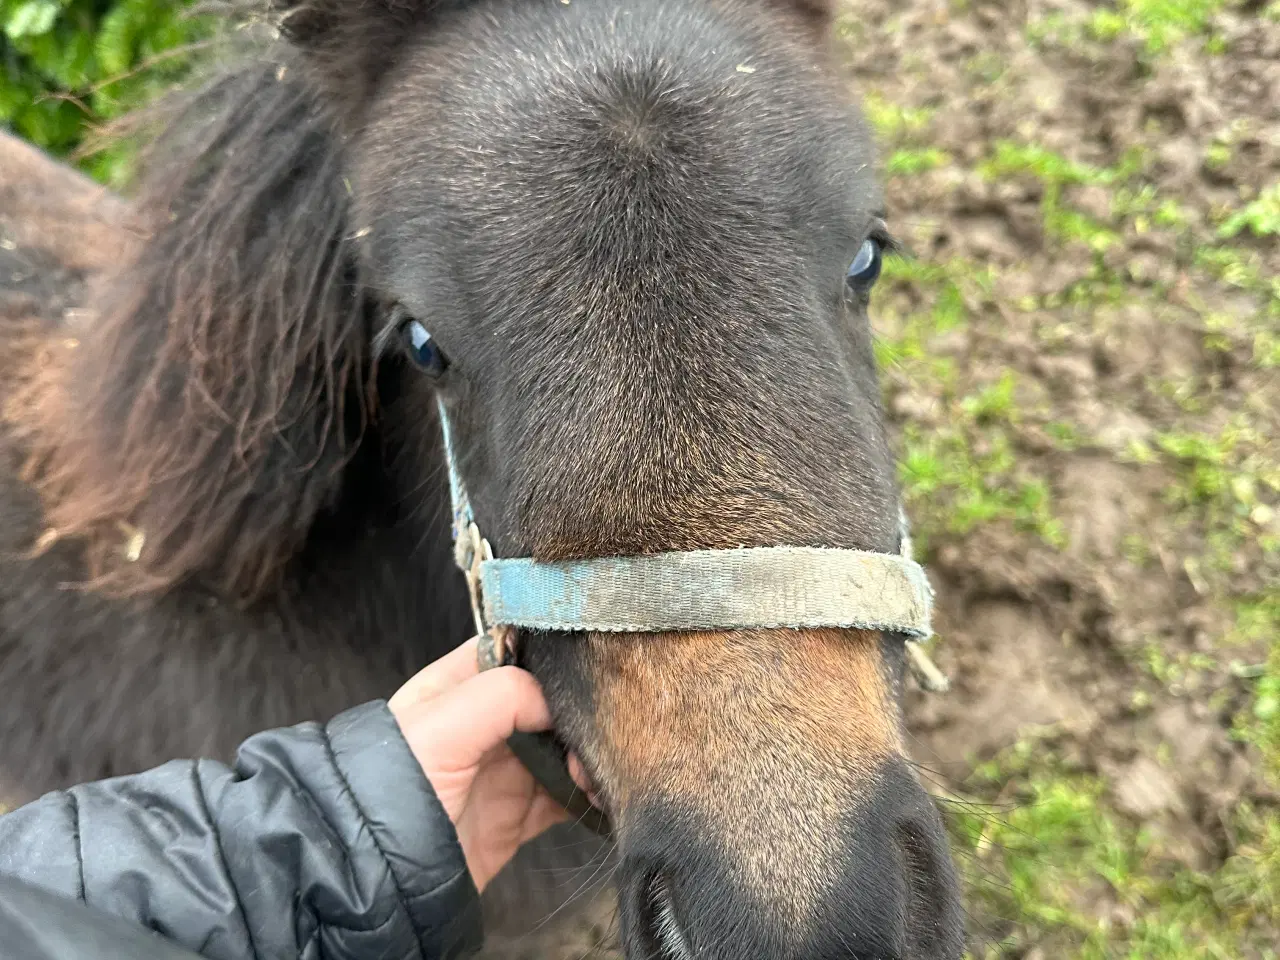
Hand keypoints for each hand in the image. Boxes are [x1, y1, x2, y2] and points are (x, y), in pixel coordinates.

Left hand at [387, 637, 589, 891]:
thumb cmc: (390, 790)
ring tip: (599, 774)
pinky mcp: (516, 815)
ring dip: (590, 758)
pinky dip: (589, 796)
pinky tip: (602, 797)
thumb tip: (558, 702)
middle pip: (549, 702)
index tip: (589, 665)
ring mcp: (502, 771)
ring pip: (564, 750)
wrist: (382, 881)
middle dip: (580, 714)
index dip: (551, 653)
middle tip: (598, 734)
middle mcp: (483, 724)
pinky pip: (565, 797)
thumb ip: (502, 695)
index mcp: (457, 687)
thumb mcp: (439, 726)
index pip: (513, 649)